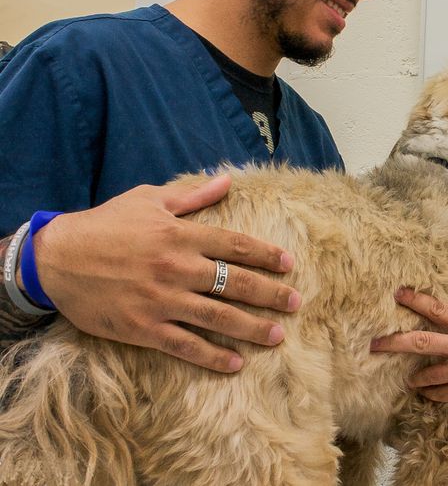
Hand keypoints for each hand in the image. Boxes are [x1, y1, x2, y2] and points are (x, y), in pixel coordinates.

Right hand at [31, 175, 299, 372]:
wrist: (55, 258)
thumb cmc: (105, 224)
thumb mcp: (149, 200)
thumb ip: (192, 196)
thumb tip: (227, 180)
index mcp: (181, 236)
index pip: (235, 245)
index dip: (266, 255)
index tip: (289, 264)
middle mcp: (177, 268)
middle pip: (236, 283)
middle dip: (271, 294)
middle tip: (296, 303)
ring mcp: (162, 301)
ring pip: (218, 317)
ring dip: (252, 328)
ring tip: (278, 336)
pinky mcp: (144, 328)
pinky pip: (186, 345)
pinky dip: (213, 356)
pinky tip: (236, 363)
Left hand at [370, 288, 447, 408]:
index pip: (439, 309)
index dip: (417, 300)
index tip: (399, 294)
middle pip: (424, 341)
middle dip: (396, 342)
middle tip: (377, 343)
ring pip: (430, 374)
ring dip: (416, 379)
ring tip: (409, 380)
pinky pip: (444, 393)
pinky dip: (434, 394)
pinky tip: (428, 394)